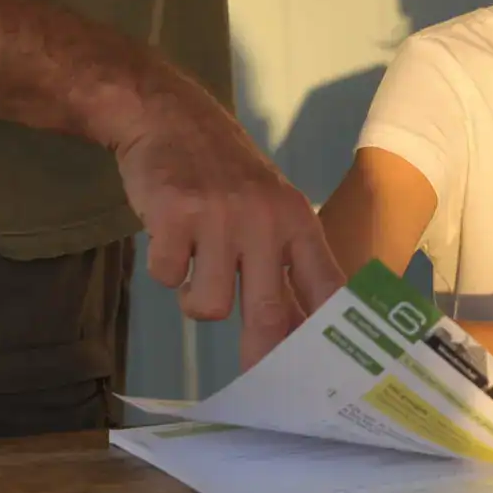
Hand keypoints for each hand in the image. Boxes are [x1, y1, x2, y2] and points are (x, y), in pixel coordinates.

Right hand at [111, 73, 344, 371]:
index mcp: (296, 221)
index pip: (325, 286)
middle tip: (255, 376)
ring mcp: (218, 218)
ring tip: (195, 271)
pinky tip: (170, 241)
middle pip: (269, 312)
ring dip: (197, 300)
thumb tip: (295, 332)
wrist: (170, 116)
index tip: (326, 372)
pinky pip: (167, 278)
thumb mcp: (271, 208)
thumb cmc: (226, 173)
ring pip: (210, 306)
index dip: (326, 334)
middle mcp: (264, 221)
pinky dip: (165, 271)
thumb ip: (283, 264)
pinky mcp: (173, 216)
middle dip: (261, 353)